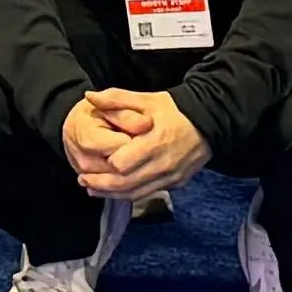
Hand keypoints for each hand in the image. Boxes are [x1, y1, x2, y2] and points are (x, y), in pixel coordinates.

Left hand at [67, 89, 206, 199]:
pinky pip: (147, 194)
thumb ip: (116, 99)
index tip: (89, 161)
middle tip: (82, 180)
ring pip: (135, 193)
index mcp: (154, 143)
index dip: (104, 163)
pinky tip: (115, 192)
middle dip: (101, 184)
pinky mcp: (174, 183)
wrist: (209, 122)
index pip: (122, 163)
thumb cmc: (174, 110)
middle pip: (125, 183)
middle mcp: (162, 164)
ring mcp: (170, 177)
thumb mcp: (146, 99)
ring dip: (111, 194)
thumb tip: (89, 96)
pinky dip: (129, 195)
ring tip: (92, 189)